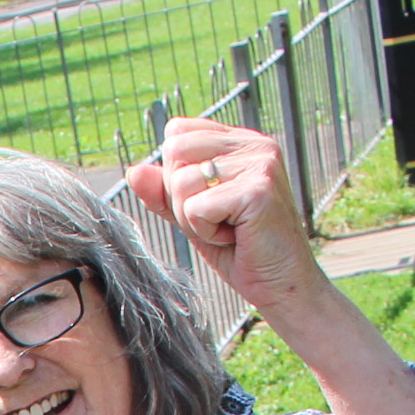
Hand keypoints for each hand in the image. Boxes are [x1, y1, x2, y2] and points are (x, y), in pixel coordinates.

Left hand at [130, 120, 323, 314]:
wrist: (280, 283)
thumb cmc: (240, 249)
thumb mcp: (192, 215)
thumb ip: (163, 192)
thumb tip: (134, 171)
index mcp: (239, 141)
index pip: (177, 132)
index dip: (175, 173)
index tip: (207, 200)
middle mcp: (254, 144)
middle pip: (175, 152)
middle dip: (181, 197)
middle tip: (217, 219)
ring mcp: (260, 163)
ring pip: (181, 182)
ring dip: (195, 219)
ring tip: (228, 228)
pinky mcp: (258, 189)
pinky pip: (196, 208)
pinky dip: (207, 232)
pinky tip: (236, 237)